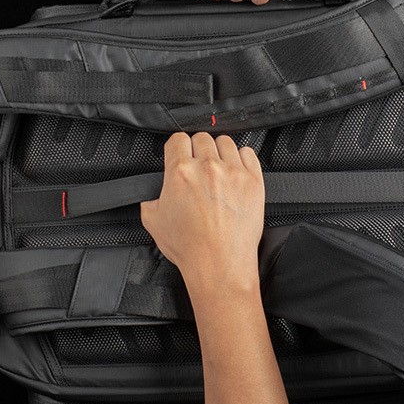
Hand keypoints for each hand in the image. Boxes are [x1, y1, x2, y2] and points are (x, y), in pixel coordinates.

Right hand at [140, 132, 264, 292]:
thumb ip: (151, 196)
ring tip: (217, 169)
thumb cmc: (191, 248)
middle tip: (198, 167)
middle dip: (197, 150)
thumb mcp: (153, 221)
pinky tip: (234, 172)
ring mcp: (233, 173)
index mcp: (180, 172)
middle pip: (201, 138)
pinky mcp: (253, 181)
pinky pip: (248, 153)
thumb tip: (155, 189)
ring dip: (219, 152)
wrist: (219, 265)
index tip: (180, 155)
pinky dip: (241, 158)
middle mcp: (207, 168)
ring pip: (225, 142)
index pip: (177, 139)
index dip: (177, 148)